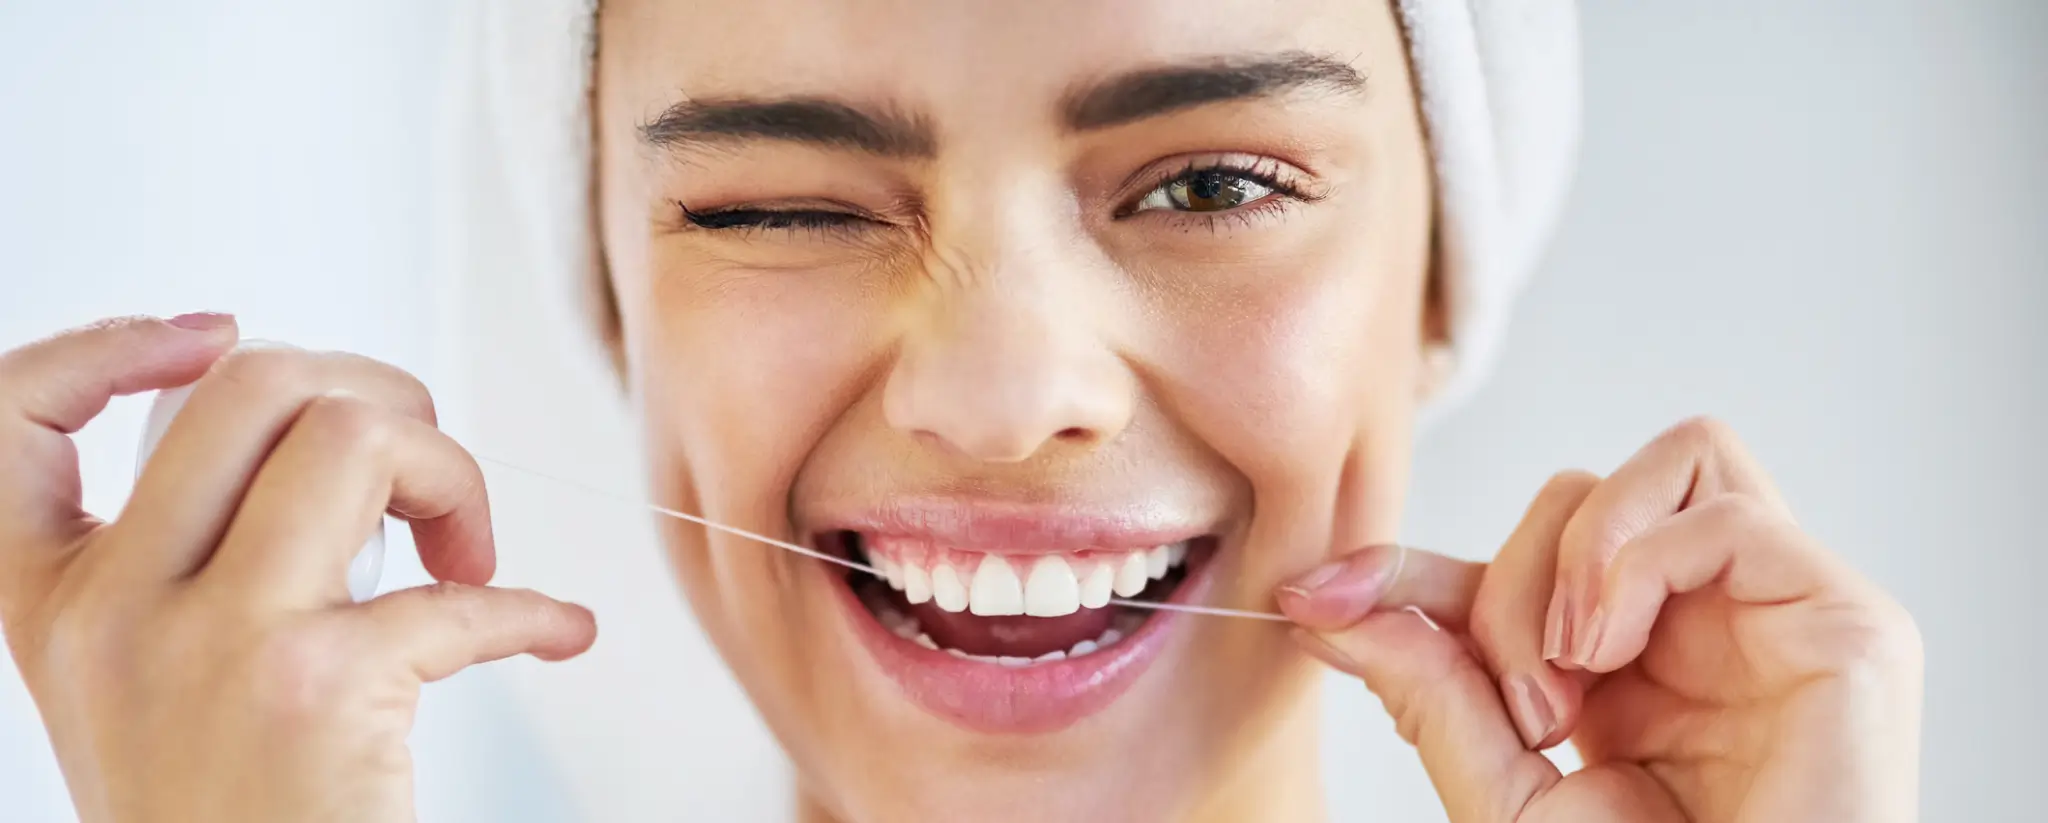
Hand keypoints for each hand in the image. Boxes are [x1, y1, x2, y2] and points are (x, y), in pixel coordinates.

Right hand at [0, 315, 597, 822]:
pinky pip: (463, 594)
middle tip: (416, 482)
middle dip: (372, 396)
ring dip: (449, 469)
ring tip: (469, 550)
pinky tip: (555, 633)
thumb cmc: (221, 817)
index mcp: (59, 604)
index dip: (106, 347)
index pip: (15, 421)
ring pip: (351, 434)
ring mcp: (211, 642)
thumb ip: (182, 570)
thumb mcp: (146, 688)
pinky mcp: (317, 687)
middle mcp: (113, 610)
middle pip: (247, 385)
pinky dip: (532, 608)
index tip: (210, 334)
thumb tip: (312, 444)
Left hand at [1276, 418, 1922, 821]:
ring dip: (1577, 555)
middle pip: (1581, 497)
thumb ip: (1431, 695)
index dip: (1410, 567)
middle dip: (1508, 583)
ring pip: (1664, 466)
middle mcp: (1709, 626)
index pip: (1515, 566)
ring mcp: (1783, 615)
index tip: (1314, 594)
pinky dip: (1637, 561)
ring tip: (1570, 672)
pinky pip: (1721, 509)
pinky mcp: (1848, 620)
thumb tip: (1327, 608)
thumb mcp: (1507, 797)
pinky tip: (1612, 656)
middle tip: (1522, 704)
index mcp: (1632, 670)